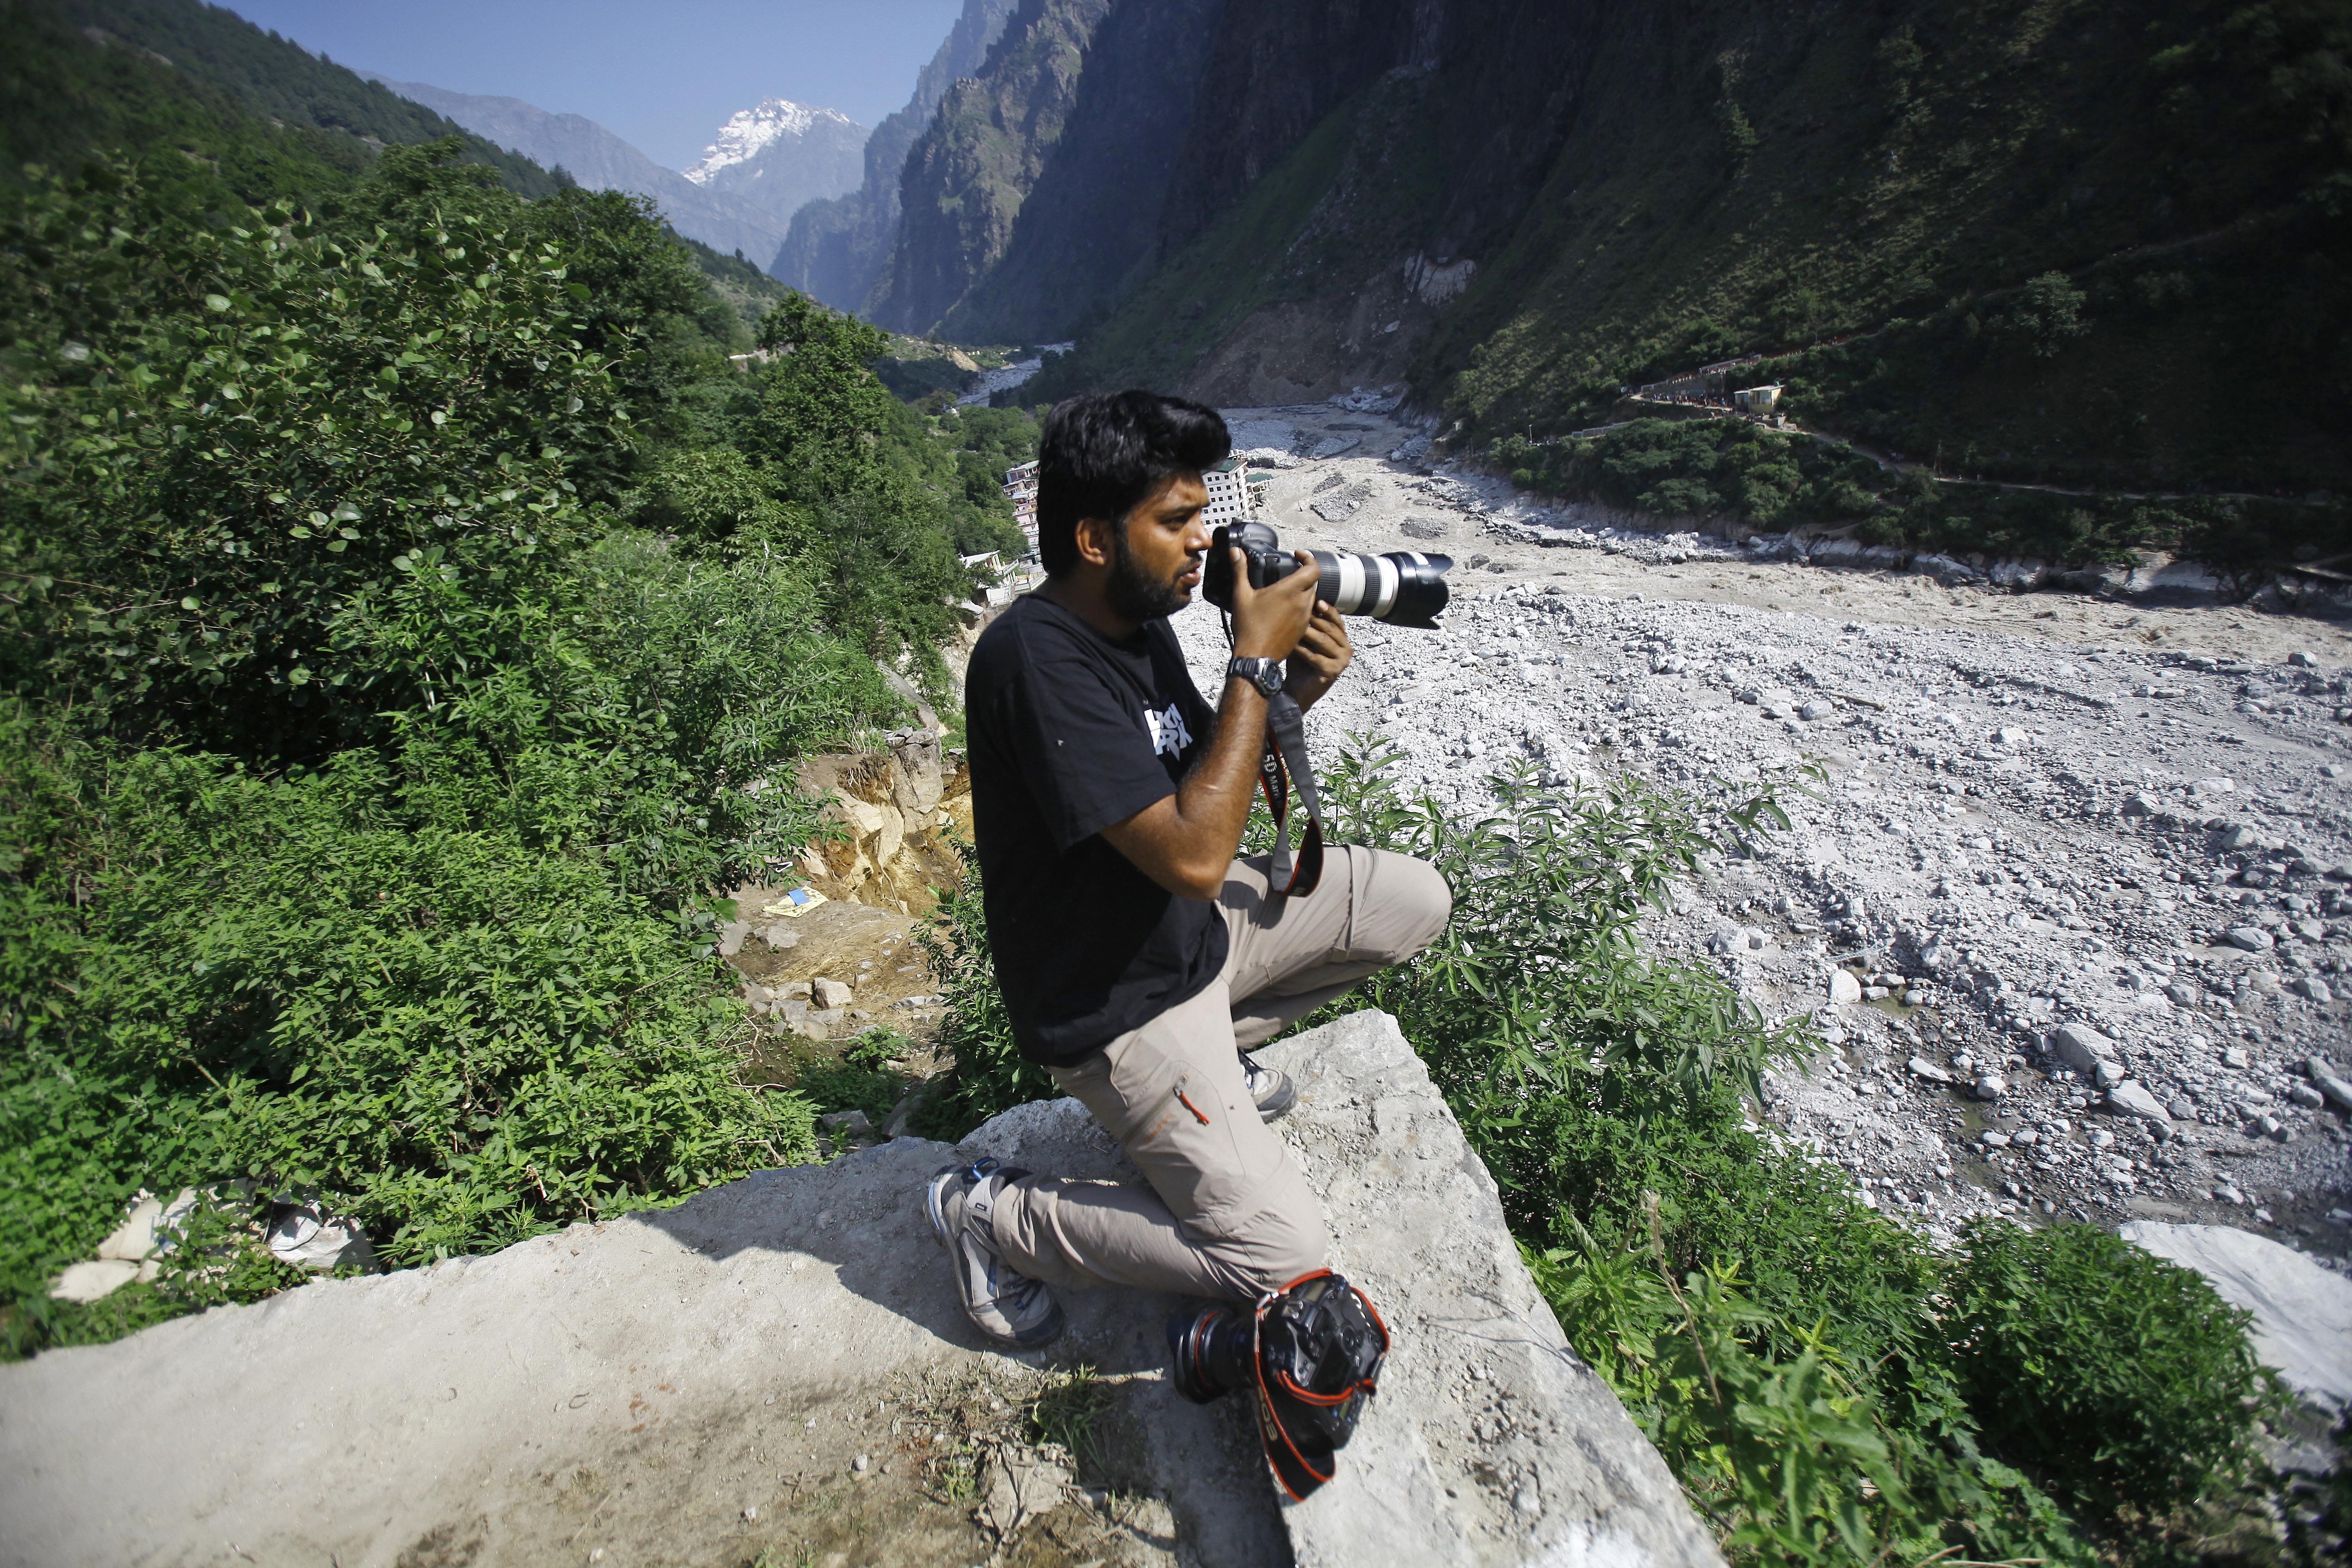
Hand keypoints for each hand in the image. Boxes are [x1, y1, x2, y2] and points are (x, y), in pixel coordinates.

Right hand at [1227, 548, 1319, 662]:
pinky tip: (1284, 609)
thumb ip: (1240, 570)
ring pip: (1311, 597)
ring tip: (1285, 591)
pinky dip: (1299, 606)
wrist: (1256, 657)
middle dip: (1303, 575)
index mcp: (1290, 591)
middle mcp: (1302, 603)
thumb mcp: (1241, 595)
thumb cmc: (1249, 627)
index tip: (1298, 555)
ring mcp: (1304, 618)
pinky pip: (1307, 612)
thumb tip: (1235, 552)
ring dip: (1302, 591)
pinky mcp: (1303, 629)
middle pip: (1312, 582)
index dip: (1309, 558)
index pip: (1313, 568)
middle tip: (1288, 573)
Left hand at [1284, 602, 1351, 711]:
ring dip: (1306, 632)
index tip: (1317, 600)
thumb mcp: (1305, 640)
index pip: (1337, 620)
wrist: (1297, 690)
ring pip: (1323, 641)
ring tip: (1292, 624)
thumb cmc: (1300, 663)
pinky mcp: (1334, 672)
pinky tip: (1291, 644)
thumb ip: (1308, 623)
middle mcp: (1346, 649)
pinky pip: (1315, 657)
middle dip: (1313, 618)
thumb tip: (1303, 599)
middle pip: (1330, 629)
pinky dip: (1302, 650)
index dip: (1327, 610)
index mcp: (1342, 640)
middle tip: (1298, 609)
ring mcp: (1342, 661)